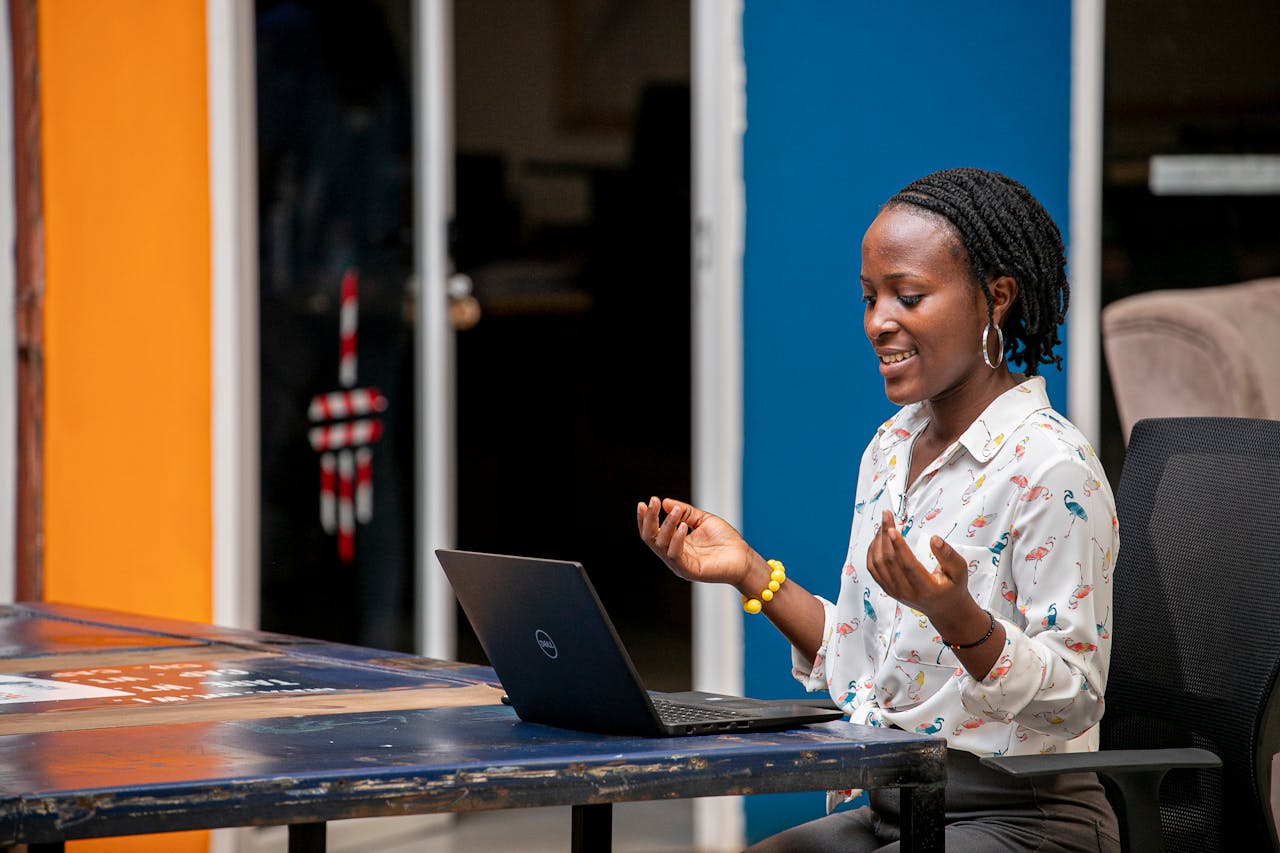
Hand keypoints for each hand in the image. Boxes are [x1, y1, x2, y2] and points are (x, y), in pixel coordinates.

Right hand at [636, 496, 754, 587]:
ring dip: (666, 525)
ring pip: (661, 545)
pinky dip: (677, 539)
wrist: (743, 557)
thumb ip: (685, 512)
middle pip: (651, 538)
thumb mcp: (703, 520)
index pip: (652, 532)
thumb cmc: (725, 540)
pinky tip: (683, 526)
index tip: (644, 503)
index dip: (646, 518)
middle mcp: (673, 555)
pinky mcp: (688, 570)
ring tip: (676, 511)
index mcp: (674, 544)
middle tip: (652, 501)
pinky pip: (675, 554)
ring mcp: (679, 564)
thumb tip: (666, 502)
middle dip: (649, 519)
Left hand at [866, 510, 973, 619]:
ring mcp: (894, 591)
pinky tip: (878, 539)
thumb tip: (935, 539)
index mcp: (926, 588)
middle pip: (889, 561)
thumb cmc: (952, 588)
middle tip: (887, 516)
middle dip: (885, 535)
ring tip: (884, 524)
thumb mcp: (960, 572)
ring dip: (877, 541)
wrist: (943, 607)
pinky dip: (872, 551)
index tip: (892, 529)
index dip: (898, 546)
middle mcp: (906, 591)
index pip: (908, 566)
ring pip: (877, 564)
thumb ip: (949, 555)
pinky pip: (873, 569)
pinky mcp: (887, 588)